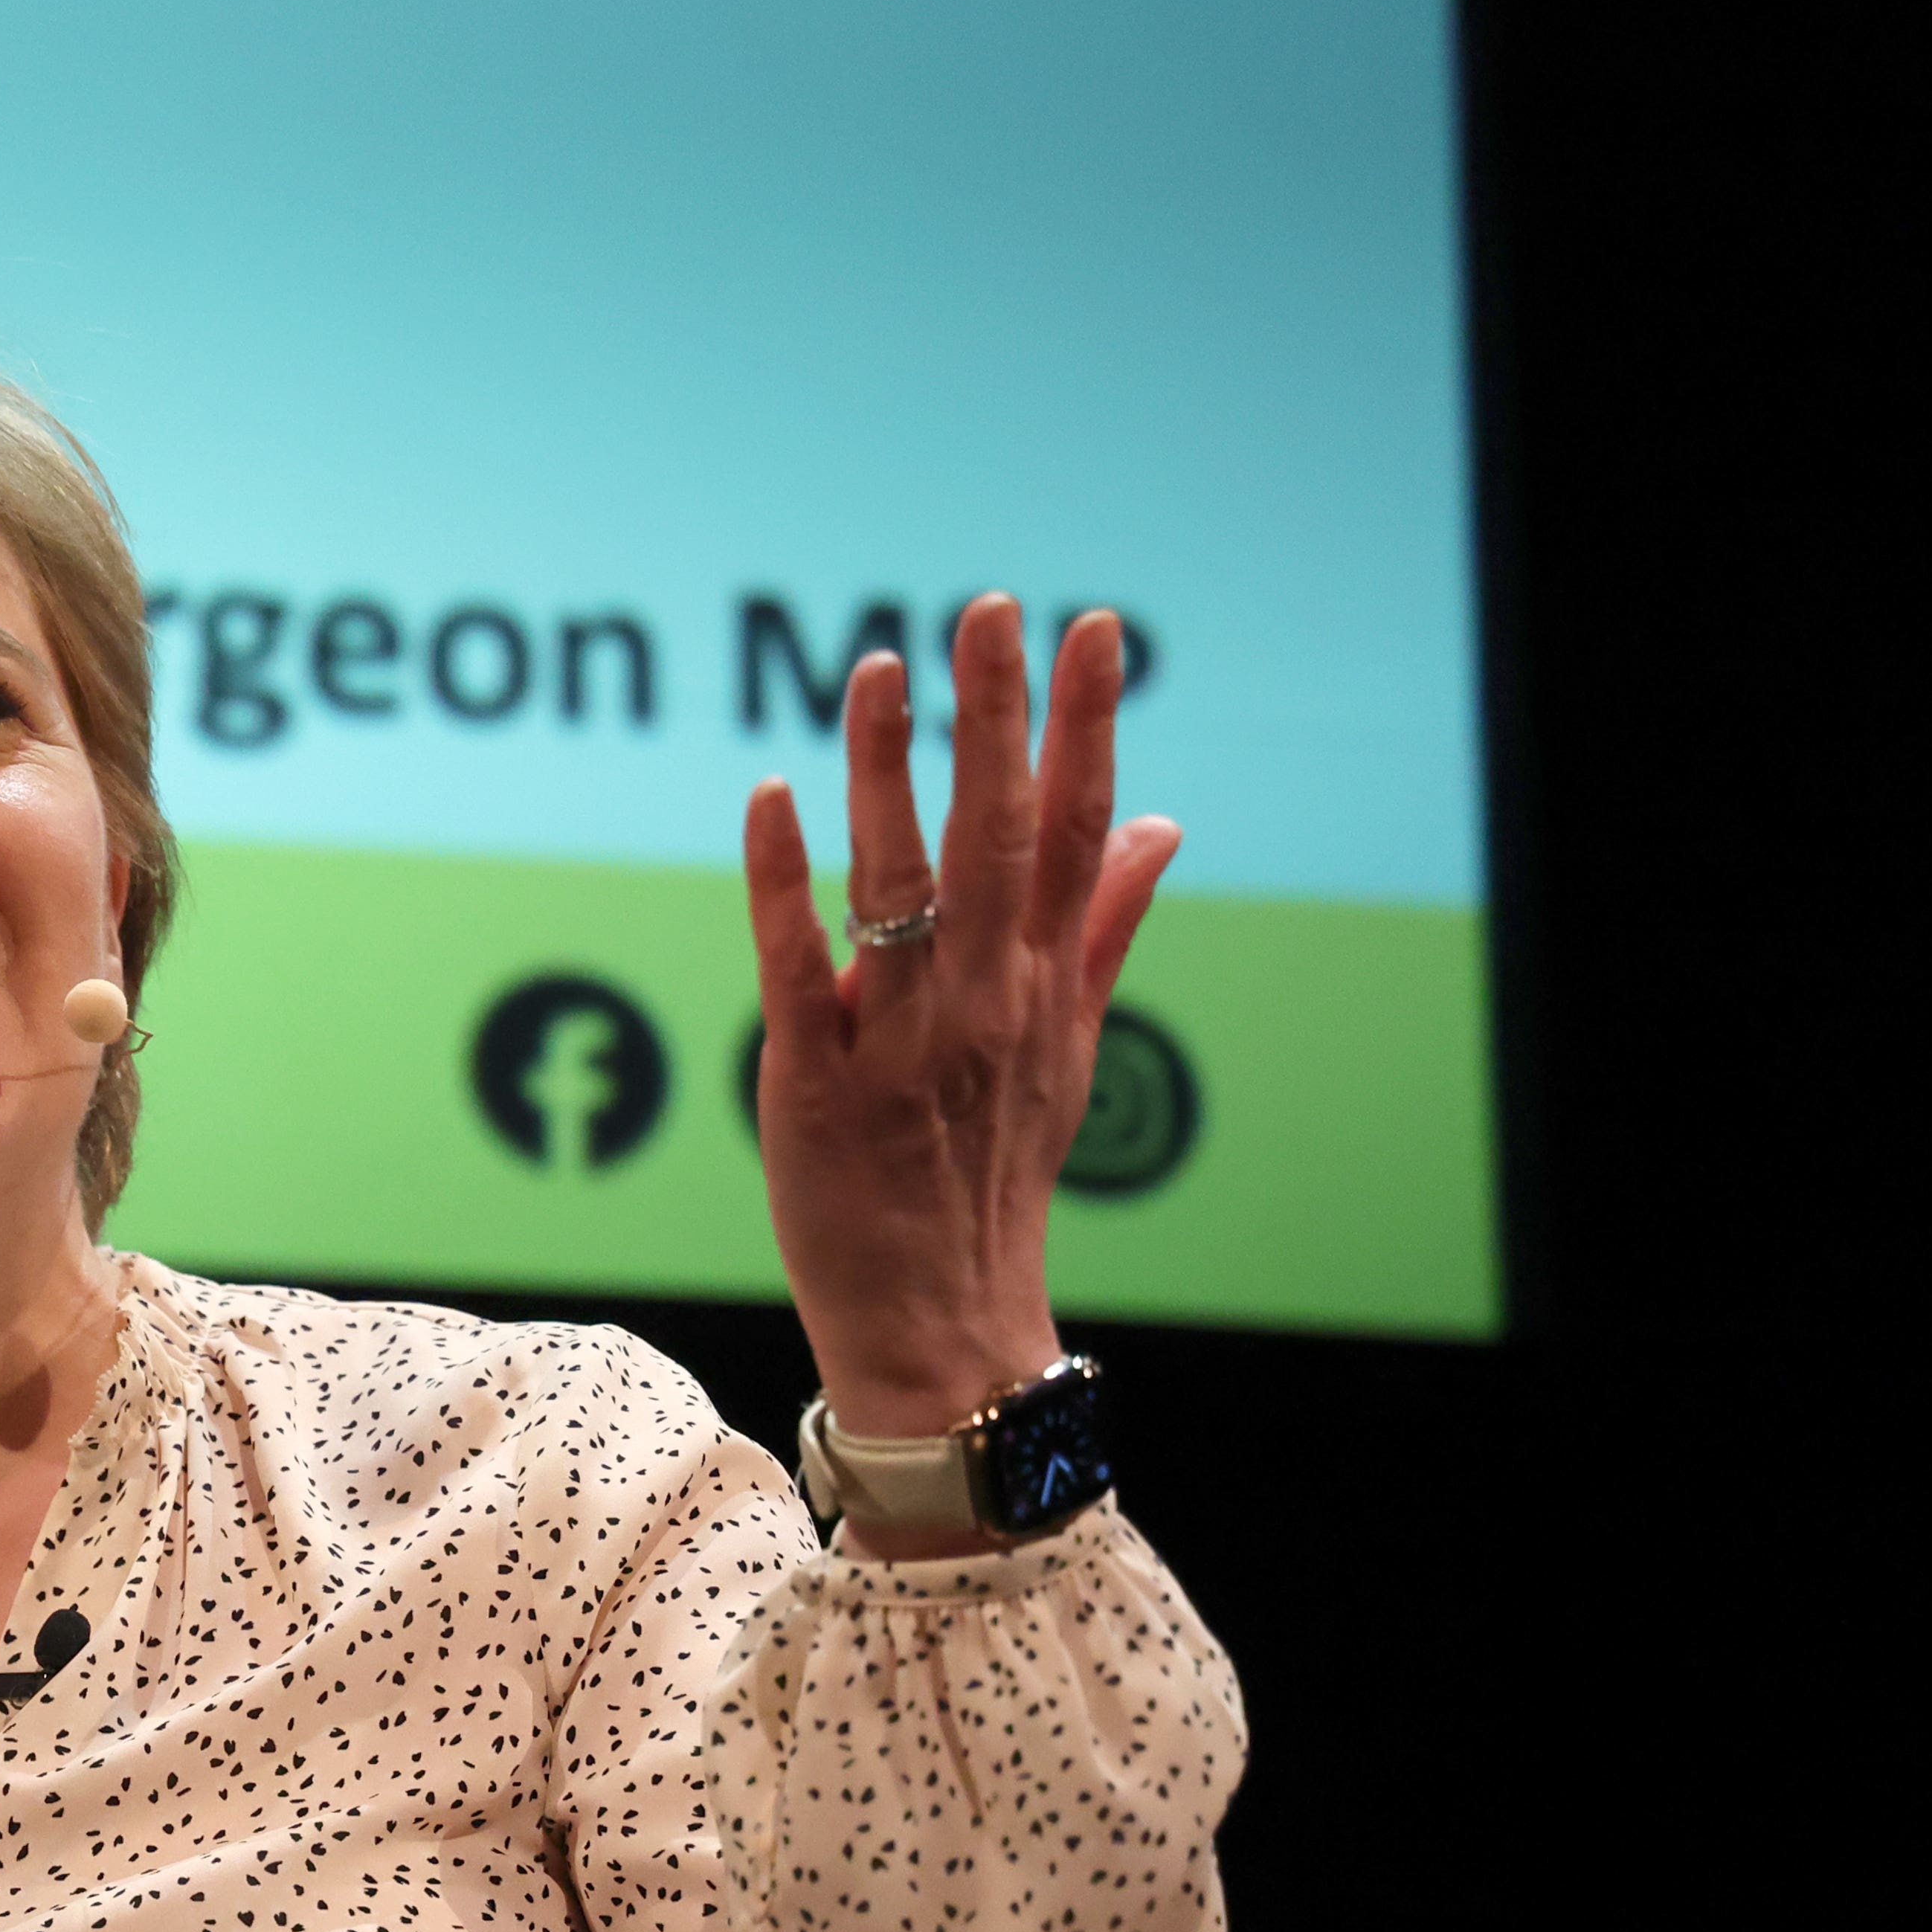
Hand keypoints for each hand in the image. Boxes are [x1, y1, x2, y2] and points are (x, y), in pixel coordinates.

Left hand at [744, 597, 1179, 1440]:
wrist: (944, 1323)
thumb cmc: (995, 1174)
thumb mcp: (1068, 1050)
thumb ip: (1104, 929)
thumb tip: (1161, 824)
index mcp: (1043, 988)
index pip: (1076, 834)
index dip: (1086, 729)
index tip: (1093, 630)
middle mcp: (983, 1004)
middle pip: (996, 839)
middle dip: (996, 721)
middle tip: (989, 608)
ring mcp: (899, 1044)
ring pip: (895, 886)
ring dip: (885, 774)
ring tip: (878, 670)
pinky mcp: (812, 1084)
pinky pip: (796, 972)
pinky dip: (782, 884)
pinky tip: (771, 798)